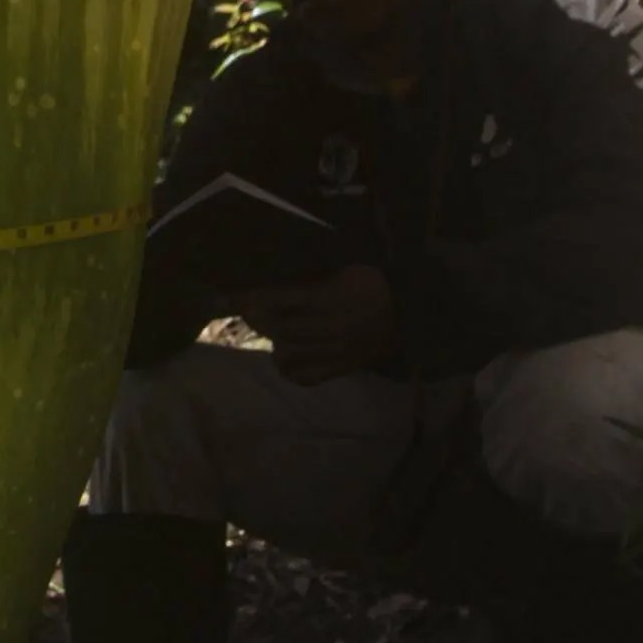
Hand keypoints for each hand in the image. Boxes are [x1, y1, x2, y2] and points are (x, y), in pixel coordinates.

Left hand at [229, 263, 400, 384]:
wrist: (413, 312)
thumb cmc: (378, 283)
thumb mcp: (347, 268)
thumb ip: (315, 273)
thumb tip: (281, 267)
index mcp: (326, 297)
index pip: (277, 299)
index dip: (249, 298)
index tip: (230, 295)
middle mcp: (326, 326)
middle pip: (277, 327)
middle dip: (256, 318)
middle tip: (246, 310)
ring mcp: (334, 350)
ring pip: (289, 351)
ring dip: (273, 341)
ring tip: (270, 330)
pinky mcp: (343, 367)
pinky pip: (309, 376)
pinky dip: (292, 369)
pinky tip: (286, 358)